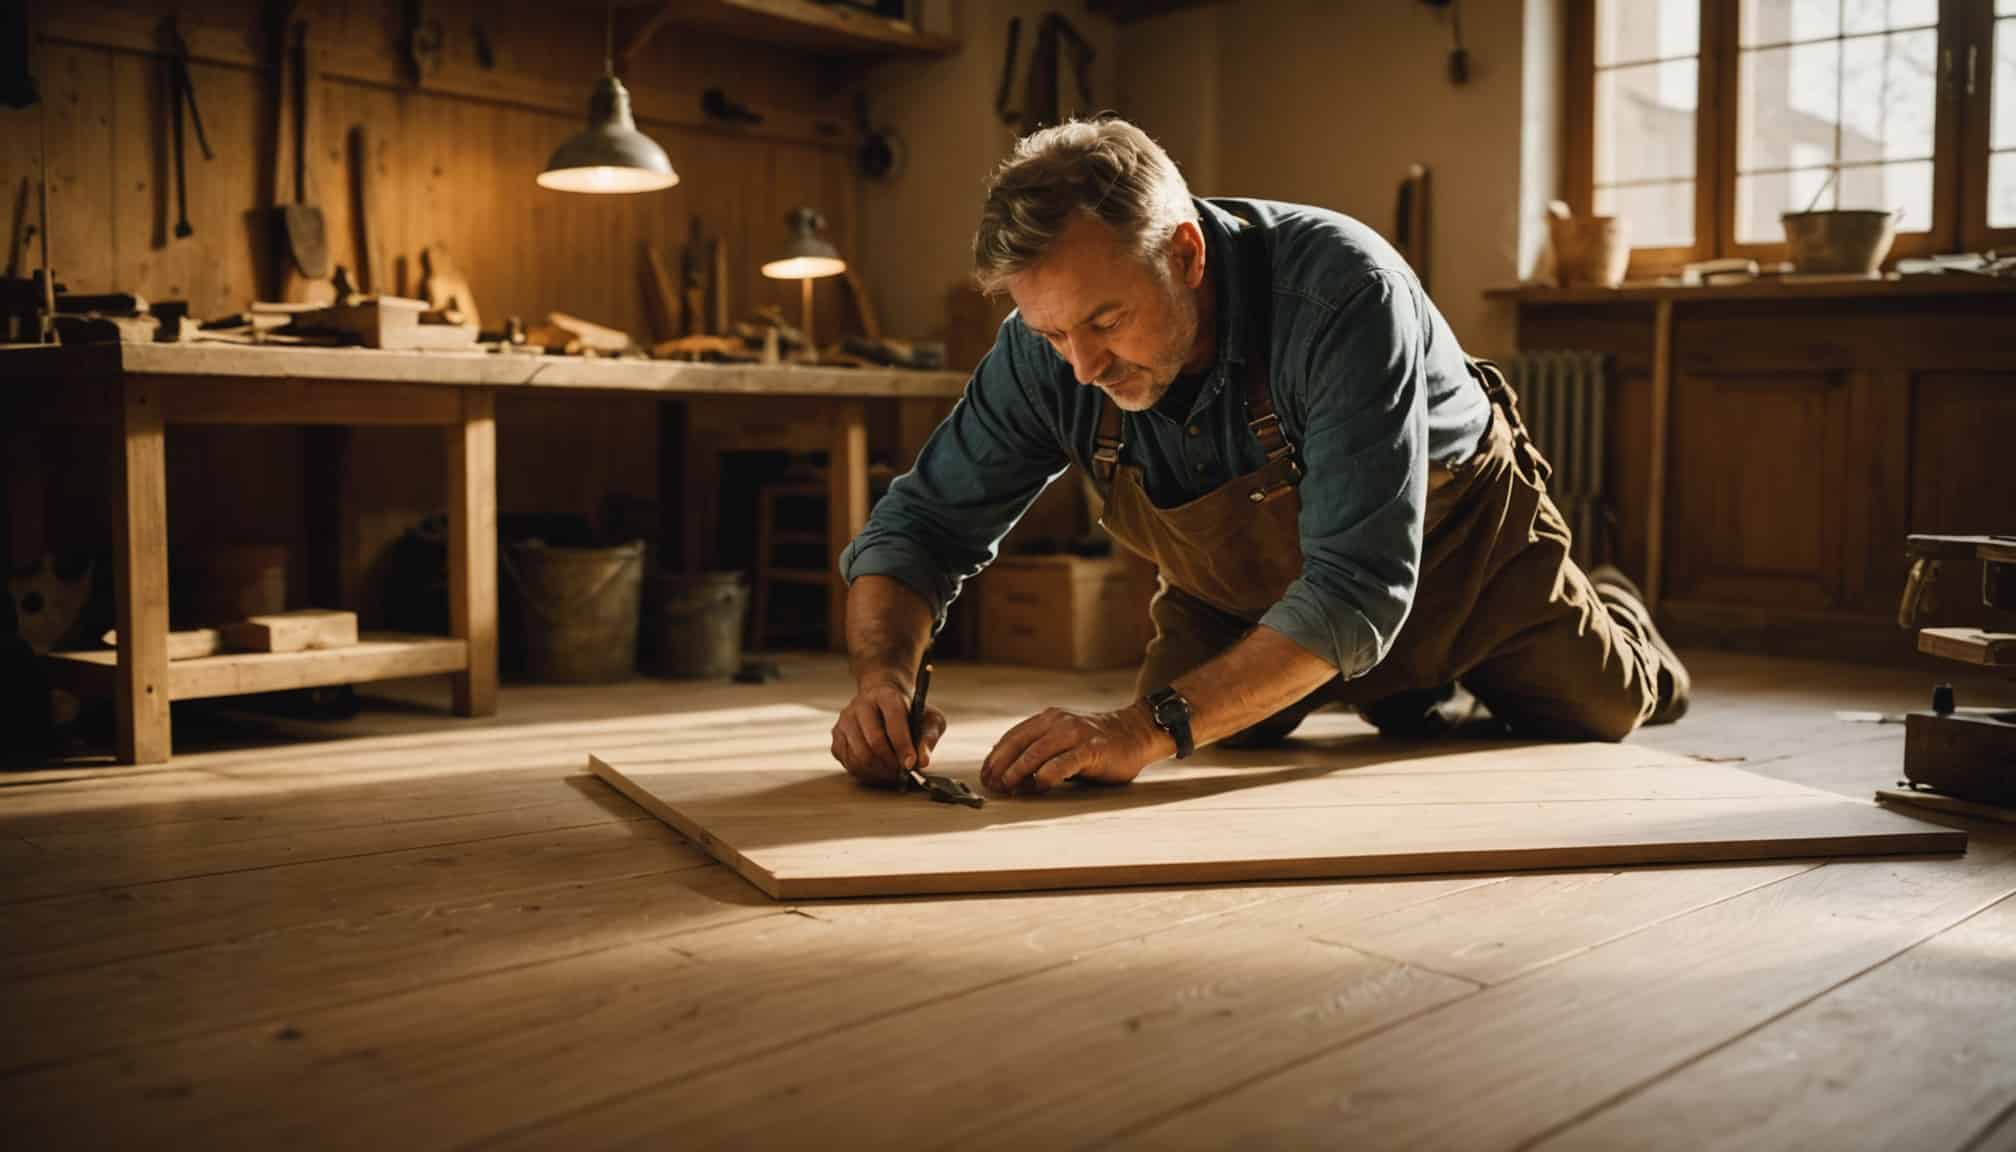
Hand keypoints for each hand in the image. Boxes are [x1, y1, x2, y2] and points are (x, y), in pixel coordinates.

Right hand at [831, 674, 945, 785]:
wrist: (883, 702)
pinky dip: (865, 773)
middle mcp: (861, 705)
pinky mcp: (837, 736)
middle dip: (891, 763)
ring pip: (859, 755)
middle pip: (874, 741)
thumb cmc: (909, 713)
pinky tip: (878, 771)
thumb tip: (922, 762)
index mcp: (886, 695)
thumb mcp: (929, 719)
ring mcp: (845, 720)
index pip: (894, 721)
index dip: (903, 746)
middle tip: (902, 773)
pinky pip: (848, 762)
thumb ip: (928, 739)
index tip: (911, 764)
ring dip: (878, 771)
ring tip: (892, 773)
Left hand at [979, 703, 1172, 794]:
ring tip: (1007, 785)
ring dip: (1018, 769)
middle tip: (990, 783)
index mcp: (1048, 719)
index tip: (984, 775)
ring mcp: (1076, 734)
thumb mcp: (1063, 744)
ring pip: (1038, 750)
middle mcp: (1058, 722)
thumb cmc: (1096, 745)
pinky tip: (1039, 784)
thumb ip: (1040, 755)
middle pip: (1020, 742)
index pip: (1013, 736)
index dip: (995, 756)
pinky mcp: (1092, 749)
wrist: (1135, 733)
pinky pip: (1065, 761)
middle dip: (1001, 764)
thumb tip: (1011, 780)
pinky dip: (1049, 772)